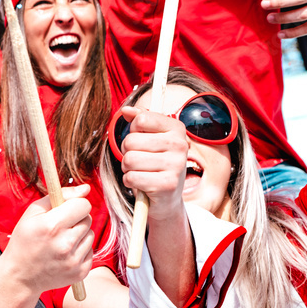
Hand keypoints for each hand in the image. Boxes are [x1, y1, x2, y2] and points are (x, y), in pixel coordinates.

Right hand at [6, 185, 93, 294]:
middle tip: (59, 228)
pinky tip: (64, 254)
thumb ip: (60, 196)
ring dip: (79, 235)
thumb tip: (86, 188)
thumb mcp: (33, 213)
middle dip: (76, 220)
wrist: (20, 276)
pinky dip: (80, 250)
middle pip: (88, 219)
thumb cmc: (24, 240)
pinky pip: (91, 251)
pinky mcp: (80, 272)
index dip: (74, 205)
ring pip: (91, 234)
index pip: (83, 205)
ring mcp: (74, 260)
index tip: (65, 210)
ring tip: (60, 242)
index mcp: (52, 226)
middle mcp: (65, 244)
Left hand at [117, 106, 188, 221]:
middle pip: (131, 141)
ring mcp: (176, 165)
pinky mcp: (167, 185)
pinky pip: (131, 178)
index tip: (141, 140)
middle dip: (127, 152)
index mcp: (176, 128)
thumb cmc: (154, 164)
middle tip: (138, 161)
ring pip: (129, 160)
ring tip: (140, 172)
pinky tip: (142, 183)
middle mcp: (180, 145)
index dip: (133, 131)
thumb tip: (126, 110)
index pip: (141, 119)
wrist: (167, 197)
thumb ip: (139, 121)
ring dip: (128, 168)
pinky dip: (130, 181)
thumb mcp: (149, 139)